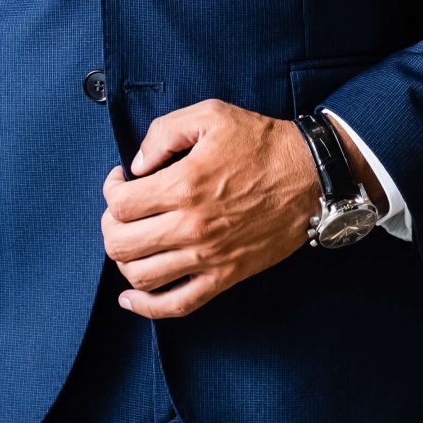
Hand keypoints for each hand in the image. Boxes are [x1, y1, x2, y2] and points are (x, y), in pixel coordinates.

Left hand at [99, 100, 319, 318]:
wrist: (311, 177)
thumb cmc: (263, 144)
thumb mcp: (212, 115)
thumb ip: (165, 132)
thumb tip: (137, 164)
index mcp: (184, 186)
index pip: (120, 204)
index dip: (111, 190)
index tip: (122, 180)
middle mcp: (191, 227)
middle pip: (120, 243)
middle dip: (111, 225)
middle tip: (123, 210)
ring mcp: (207, 257)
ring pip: (140, 276)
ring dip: (124, 260)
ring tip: (134, 239)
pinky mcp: (225, 276)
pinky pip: (177, 305)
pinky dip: (147, 307)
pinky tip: (132, 297)